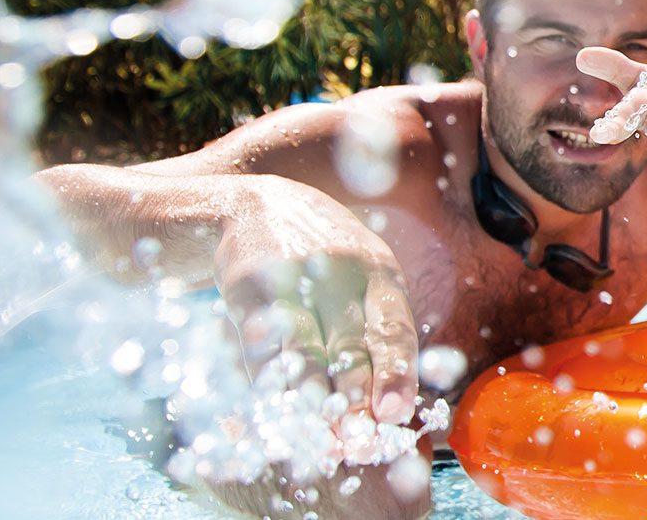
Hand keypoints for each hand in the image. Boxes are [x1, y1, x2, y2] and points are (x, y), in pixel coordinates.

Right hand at [214, 176, 418, 425]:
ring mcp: (294, 273)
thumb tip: (397, 410)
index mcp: (380, 272)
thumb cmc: (324, 262)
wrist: (254, 205)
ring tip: (320, 439)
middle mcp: (342, 270)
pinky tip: (277, 409)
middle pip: (351, 344)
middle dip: (355, 398)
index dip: (395, 373)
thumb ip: (379, 333)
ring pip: (305, 347)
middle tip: (357, 442)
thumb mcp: (363, 280)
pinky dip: (270, 380)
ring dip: (313, 398)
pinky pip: (261, 341)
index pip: (393, 328)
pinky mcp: (248, 282)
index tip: (394, 414)